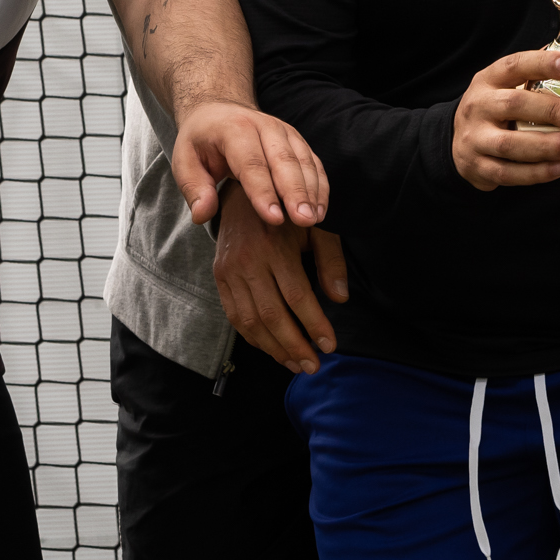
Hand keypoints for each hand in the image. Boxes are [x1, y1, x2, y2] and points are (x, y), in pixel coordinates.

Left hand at [168, 98, 326, 230]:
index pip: (251, 163)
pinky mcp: (298, 141)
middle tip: (304, 220)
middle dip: (295, 192)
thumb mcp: (184, 160)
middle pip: (284, 161)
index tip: (274, 218)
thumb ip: (193, 188)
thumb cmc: (201, 141)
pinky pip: (314, 163)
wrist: (219, 110)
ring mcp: (285, 132)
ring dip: (311, 191)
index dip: (263, 192)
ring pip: (303, 162)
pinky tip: (319, 211)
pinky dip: (319, 187)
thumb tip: (202, 215)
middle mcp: (264, 126)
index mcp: (234, 129)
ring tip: (313, 219)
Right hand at [212, 190, 348, 374]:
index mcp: (275, 246)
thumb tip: (340, 298)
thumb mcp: (317, 226)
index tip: (330, 345)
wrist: (243, 193)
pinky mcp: (219, 277)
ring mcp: (229, 271)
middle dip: (295, 346)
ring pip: (250, 321)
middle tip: (313, 366)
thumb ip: (331, 260)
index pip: (297, 296)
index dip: (314, 325)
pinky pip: (234, 316)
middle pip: (272, 315)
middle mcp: (248, 261)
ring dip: (274, 349)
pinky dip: (253, 337)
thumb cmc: (289, 212)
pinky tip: (272, 349)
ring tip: (295, 364)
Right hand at [452, 49, 559, 188]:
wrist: (458, 140)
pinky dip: (535, 173)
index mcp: (488, 80)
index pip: (515, 65)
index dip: (542, 64)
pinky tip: (559, 168)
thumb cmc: (495, 109)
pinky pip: (507, 173)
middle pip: (514, 104)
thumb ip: (534, 75)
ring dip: (545, 146)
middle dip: (551, 111)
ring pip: (509, 144)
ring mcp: (474, 138)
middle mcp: (477, 106)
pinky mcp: (476, 167)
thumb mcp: (504, 86)